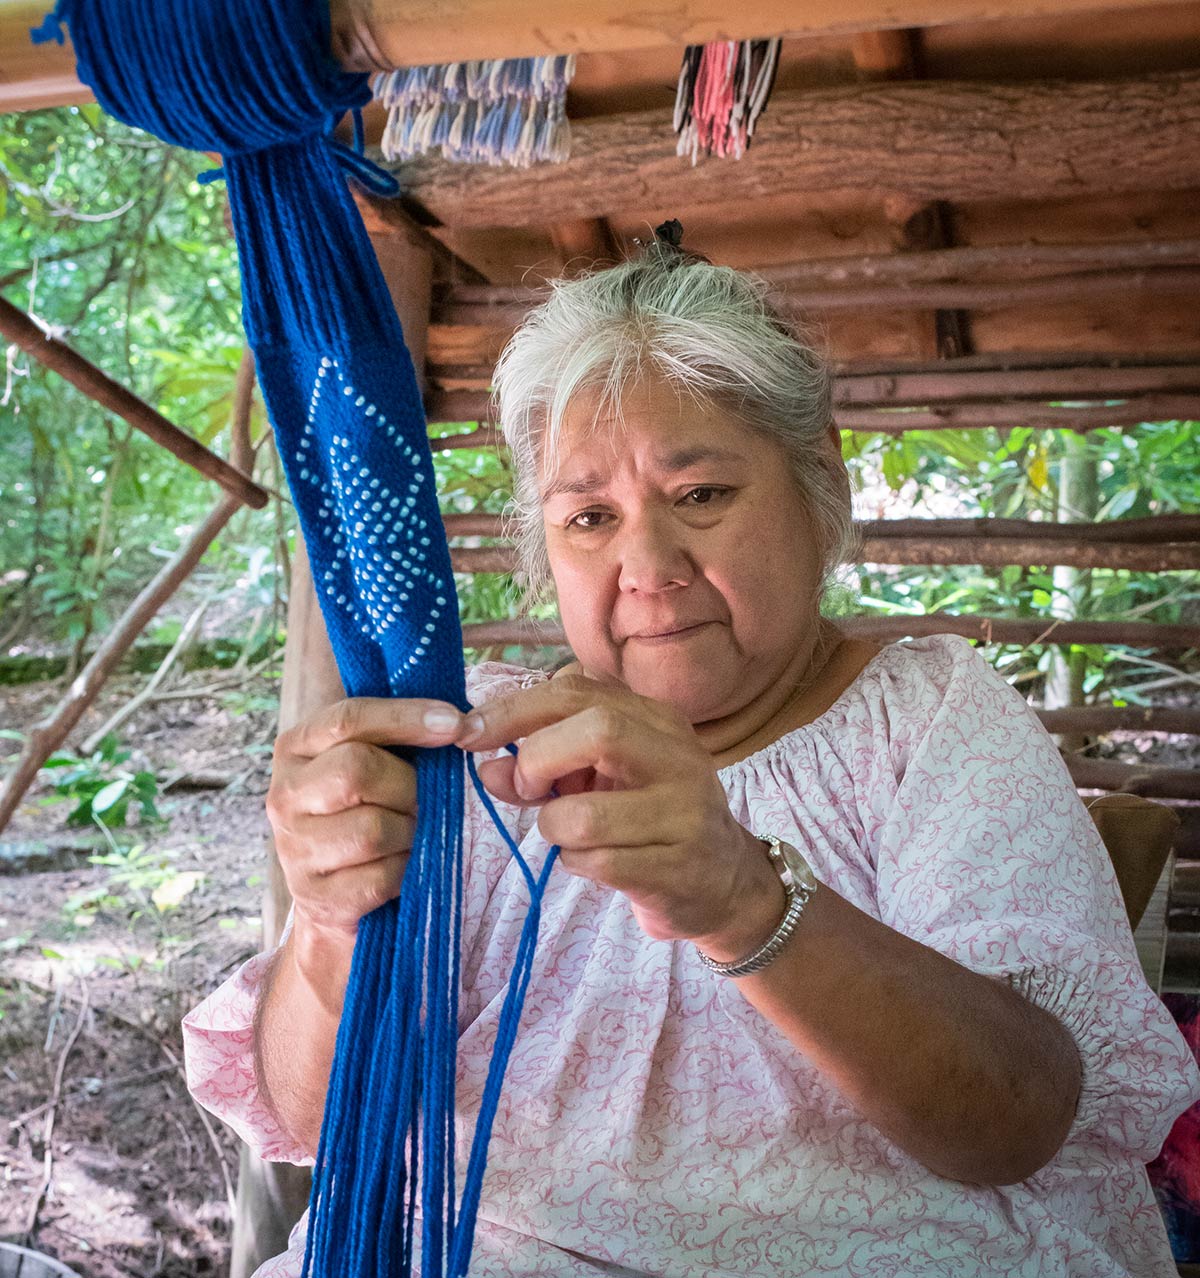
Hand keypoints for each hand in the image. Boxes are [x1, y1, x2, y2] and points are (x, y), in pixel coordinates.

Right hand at [266, 698, 465, 940]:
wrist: (337, 897)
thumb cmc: (366, 812)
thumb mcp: (373, 764)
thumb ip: (399, 737)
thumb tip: (456, 723)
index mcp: (296, 747)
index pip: (348, 718)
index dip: (406, 717)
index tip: (456, 723)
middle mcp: (284, 794)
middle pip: (358, 769)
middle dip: (408, 784)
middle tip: (424, 800)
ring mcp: (294, 848)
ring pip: (374, 828)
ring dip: (410, 832)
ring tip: (410, 833)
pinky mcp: (316, 896)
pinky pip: (382, 876)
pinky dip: (406, 869)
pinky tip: (402, 865)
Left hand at [456, 672, 783, 952]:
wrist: (722, 883)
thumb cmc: (646, 820)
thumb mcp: (594, 781)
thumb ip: (540, 767)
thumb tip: (484, 766)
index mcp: (654, 720)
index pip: (575, 692)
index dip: (512, 709)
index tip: (466, 733)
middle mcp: (678, 756)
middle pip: (595, 730)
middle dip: (538, 760)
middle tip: (526, 788)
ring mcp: (685, 812)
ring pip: (584, 815)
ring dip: (554, 828)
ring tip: (568, 834)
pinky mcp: (681, 867)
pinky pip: (599, 864)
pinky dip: (578, 864)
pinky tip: (594, 863)